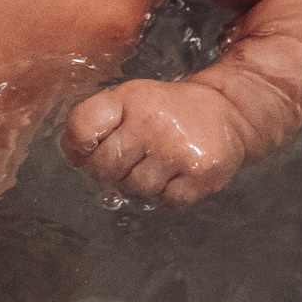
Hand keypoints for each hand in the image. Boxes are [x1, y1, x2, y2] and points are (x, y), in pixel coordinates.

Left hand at [61, 78, 256, 206]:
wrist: (227, 110)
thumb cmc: (168, 110)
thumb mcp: (130, 100)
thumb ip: (97, 122)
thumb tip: (74, 157)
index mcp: (129, 100)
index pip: (83, 126)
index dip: (78, 146)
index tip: (90, 149)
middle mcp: (151, 123)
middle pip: (104, 167)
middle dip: (108, 173)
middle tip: (127, 163)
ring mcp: (176, 151)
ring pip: (135, 189)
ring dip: (140, 185)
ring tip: (156, 166)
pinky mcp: (200, 175)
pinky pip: (166, 201)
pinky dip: (167, 195)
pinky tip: (175, 176)